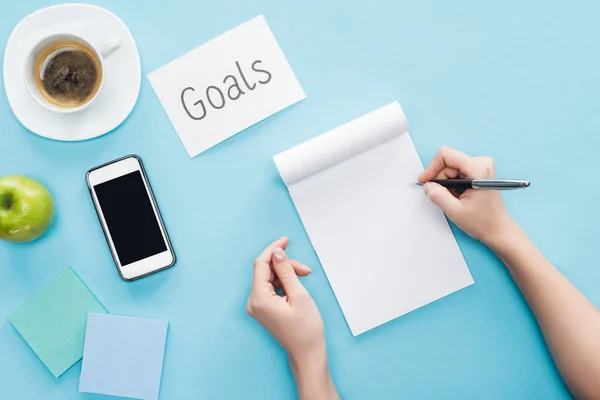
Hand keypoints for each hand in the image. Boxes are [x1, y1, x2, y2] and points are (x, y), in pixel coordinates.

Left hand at [247, 238, 337, 399]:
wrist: (307, 354)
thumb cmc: (306, 330)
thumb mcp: (300, 295)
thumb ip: (286, 271)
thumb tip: (277, 253)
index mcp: (259, 299)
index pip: (261, 264)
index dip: (273, 249)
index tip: (286, 240)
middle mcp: (253, 302)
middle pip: (265, 270)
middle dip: (285, 265)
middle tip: (305, 270)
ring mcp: (257, 306)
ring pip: (269, 277)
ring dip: (286, 273)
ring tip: (304, 278)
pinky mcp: (263, 308)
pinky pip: (270, 287)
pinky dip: (283, 282)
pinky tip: (296, 285)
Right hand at [419, 146, 514, 244]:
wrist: (498, 229)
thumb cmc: (483, 222)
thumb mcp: (455, 211)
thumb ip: (438, 195)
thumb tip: (427, 185)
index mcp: (478, 168)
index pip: (446, 155)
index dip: (432, 168)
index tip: (425, 182)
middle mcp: (481, 162)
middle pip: (448, 162)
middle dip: (440, 179)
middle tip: (442, 196)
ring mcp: (481, 166)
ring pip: (450, 167)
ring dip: (446, 183)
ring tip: (454, 198)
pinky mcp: (479, 171)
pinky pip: (456, 171)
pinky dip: (452, 184)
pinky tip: (458, 196)